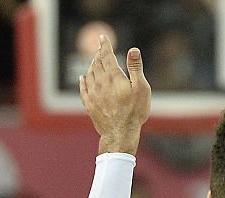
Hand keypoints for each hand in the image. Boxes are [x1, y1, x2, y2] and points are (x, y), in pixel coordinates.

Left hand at [79, 35, 150, 153]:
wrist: (120, 133)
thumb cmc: (134, 111)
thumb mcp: (141, 88)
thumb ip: (136, 68)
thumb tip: (133, 49)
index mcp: (113, 77)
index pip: (107, 56)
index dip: (105, 45)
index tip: (103, 37)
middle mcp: (100, 82)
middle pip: (97, 64)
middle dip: (98, 54)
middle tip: (100, 49)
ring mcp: (93, 93)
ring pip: (89, 74)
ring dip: (92, 65)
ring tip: (94, 62)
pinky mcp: (90, 104)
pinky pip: (83, 88)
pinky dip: (83, 80)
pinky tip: (82, 77)